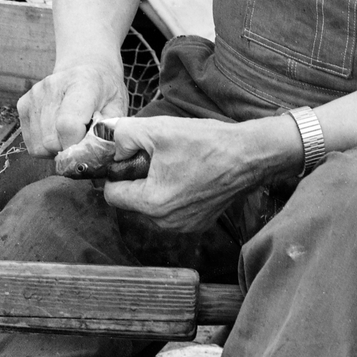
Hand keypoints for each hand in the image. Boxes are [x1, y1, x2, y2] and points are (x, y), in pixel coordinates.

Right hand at [17, 64, 127, 156]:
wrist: (86, 68)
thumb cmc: (105, 91)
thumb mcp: (119, 106)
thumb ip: (111, 131)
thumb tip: (102, 158)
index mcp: (82, 82)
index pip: (67, 124)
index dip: (76, 145)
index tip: (87, 148)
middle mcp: (53, 85)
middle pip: (51, 140)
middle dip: (68, 150)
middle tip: (82, 140)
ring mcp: (35, 94)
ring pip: (39, 146)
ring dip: (56, 149)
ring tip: (71, 134)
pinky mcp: (23, 104)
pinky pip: (31, 143)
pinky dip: (45, 145)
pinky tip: (58, 131)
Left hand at [104, 114, 302, 231]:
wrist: (249, 155)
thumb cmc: (207, 143)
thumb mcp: (159, 129)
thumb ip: (125, 134)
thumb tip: (107, 140)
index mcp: (152, 203)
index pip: (111, 194)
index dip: (117, 171)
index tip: (131, 156)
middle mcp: (165, 223)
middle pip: (132, 201)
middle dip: (138, 178)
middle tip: (157, 156)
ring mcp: (184, 226)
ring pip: (151, 206)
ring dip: (156, 186)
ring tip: (176, 163)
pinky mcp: (198, 223)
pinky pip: (172, 210)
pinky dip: (174, 194)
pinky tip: (189, 174)